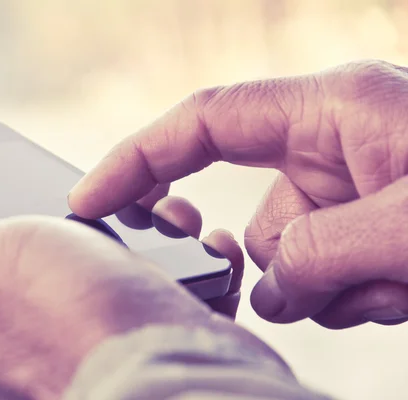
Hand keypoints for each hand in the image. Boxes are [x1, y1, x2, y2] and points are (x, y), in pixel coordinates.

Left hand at [0, 202, 269, 399]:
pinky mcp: (163, 336)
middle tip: (123, 199)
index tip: (57, 194)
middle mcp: (47, 333)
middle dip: (100, 216)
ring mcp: (109, 334)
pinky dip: (195, 262)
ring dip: (154, 229)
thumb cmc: (65, 316)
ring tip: (169, 216)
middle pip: (71, 250)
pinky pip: (180, 286)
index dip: (24, 215)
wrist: (163, 365)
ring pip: (131, 263)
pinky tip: (200, 250)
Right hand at [68, 59, 407, 328]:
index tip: (88, 200)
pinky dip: (346, 296)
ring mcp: (348, 185)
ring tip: (389, 283)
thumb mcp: (406, 227)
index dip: (137, 158)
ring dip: (321, 289)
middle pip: (245, 206)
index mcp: (332, 110)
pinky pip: (318, 271)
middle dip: (257, 260)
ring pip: (283, 253)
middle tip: (293, 287)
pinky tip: (395, 289)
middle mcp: (331, 142)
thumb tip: (271, 293)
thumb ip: (317, 254)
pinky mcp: (362, 223)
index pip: (204, 120)